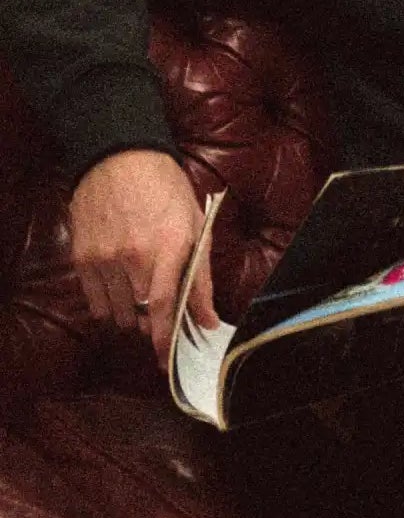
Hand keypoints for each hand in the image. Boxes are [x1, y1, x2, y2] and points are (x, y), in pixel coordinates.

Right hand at [69, 148, 217, 367]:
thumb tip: (207, 320)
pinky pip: (94, 301)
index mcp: (169, 247)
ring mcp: (104, 258)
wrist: (119, 156)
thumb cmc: (166, 189)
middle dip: (152, 323)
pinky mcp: (82, 257)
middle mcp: (134, 256)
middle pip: (139, 316)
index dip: (164, 341)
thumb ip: (201, 278)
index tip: (167, 360)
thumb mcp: (196, 226)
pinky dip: (108, 304)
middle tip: (160, 313)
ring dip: (130, 314)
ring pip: (116, 313)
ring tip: (139, 291)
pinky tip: (119, 286)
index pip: (163, 307)